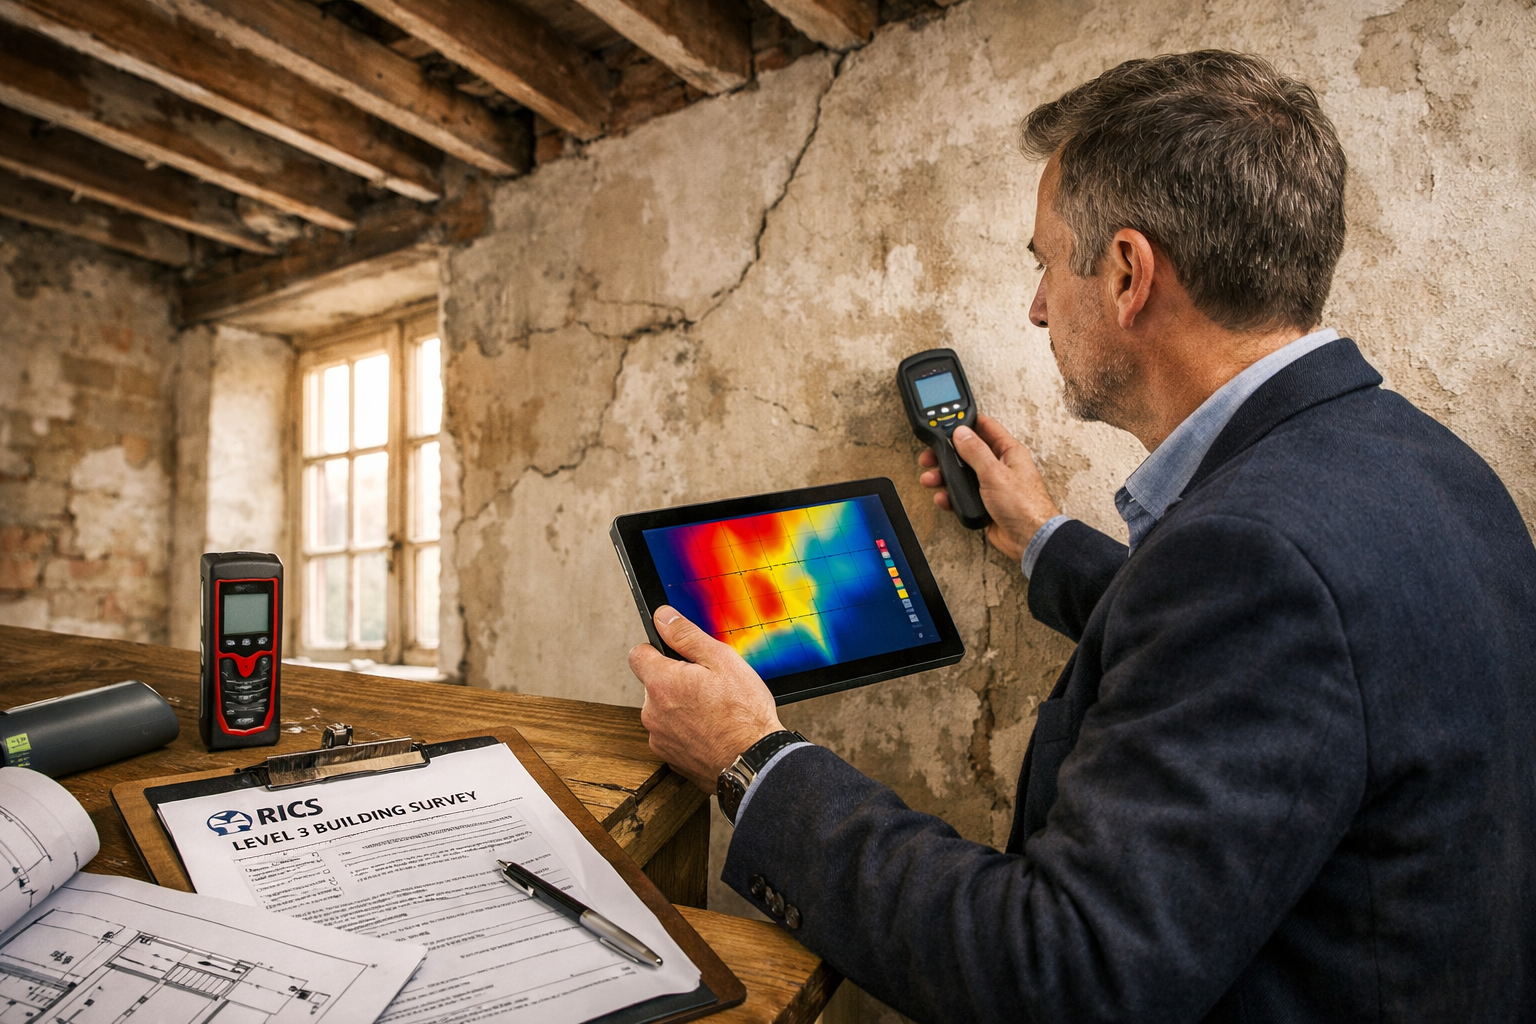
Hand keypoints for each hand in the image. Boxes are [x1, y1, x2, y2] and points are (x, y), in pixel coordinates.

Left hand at [629, 606, 784, 791]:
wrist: (754, 762)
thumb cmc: (744, 714)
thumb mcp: (721, 660)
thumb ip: (686, 636)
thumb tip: (663, 617)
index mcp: (661, 683)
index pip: (638, 654)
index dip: (657, 650)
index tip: (676, 656)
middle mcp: (652, 712)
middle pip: (654, 685)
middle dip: (676, 682)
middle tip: (709, 687)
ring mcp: (659, 738)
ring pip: (664, 711)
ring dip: (681, 708)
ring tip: (714, 712)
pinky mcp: (669, 758)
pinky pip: (672, 735)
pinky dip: (687, 731)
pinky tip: (711, 731)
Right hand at [919, 413, 1061, 562]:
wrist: (1029, 539)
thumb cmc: (1024, 506)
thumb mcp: (995, 473)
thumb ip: (976, 451)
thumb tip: (961, 433)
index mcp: (1008, 451)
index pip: (985, 427)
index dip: (966, 422)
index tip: (946, 422)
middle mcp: (999, 465)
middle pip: (968, 451)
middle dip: (948, 452)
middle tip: (931, 454)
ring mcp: (991, 484)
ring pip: (962, 473)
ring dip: (945, 475)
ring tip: (931, 478)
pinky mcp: (984, 502)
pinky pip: (963, 494)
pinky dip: (951, 495)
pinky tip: (943, 497)